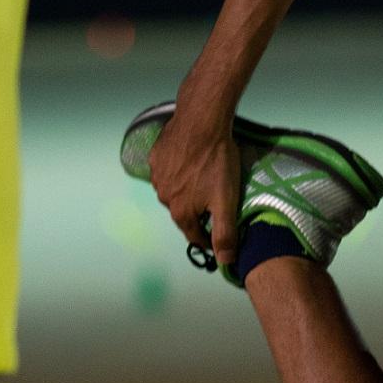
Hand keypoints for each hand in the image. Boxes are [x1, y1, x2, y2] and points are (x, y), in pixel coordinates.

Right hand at [148, 93, 241, 265]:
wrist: (202, 121)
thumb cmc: (217, 161)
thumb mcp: (226, 201)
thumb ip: (224, 234)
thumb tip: (225, 262)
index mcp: (180, 212)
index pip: (194, 235)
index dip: (207, 238)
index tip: (216, 237)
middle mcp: (163, 197)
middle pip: (183, 213)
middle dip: (197, 212)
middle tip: (215, 200)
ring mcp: (157, 176)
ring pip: (174, 192)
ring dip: (186, 191)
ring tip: (203, 178)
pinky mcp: (156, 156)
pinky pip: (167, 171)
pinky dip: (177, 172)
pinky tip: (191, 161)